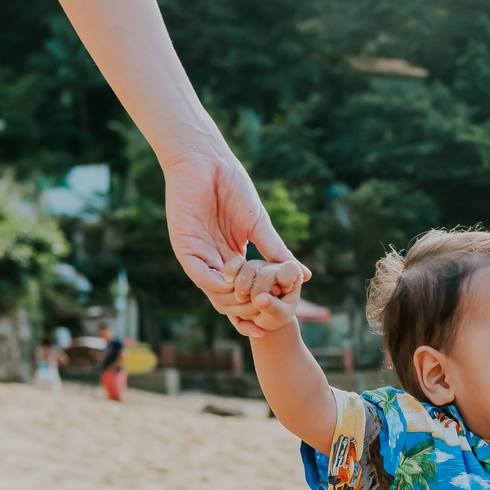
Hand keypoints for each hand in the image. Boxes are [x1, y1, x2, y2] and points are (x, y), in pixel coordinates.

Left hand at [162, 150, 308, 336]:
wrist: (207, 162)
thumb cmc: (233, 187)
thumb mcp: (260, 226)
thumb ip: (278, 252)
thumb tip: (304, 275)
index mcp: (231, 257)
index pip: (241, 293)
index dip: (254, 311)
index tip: (270, 327)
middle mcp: (213, 261)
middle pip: (227, 300)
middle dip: (245, 313)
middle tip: (264, 318)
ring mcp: (199, 255)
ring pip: (213, 293)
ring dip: (232, 302)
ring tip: (253, 303)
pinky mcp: (185, 247)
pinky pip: (200, 275)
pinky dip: (216, 286)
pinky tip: (233, 286)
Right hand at [224, 257, 304, 333]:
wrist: (263, 320)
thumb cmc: (276, 318)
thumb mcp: (279, 317)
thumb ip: (273, 308)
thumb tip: (260, 300)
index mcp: (292, 273)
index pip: (288, 269)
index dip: (278, 284)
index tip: (276, 295)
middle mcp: (275, 264)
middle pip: (264, 269)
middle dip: (255, 288)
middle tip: (253, 303)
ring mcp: (258, 264)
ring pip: (245, 267)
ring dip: (240, 286)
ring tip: (242, 300)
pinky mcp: (241, 266)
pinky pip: (232, 266)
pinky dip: (229, 279)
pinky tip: (231, 291)